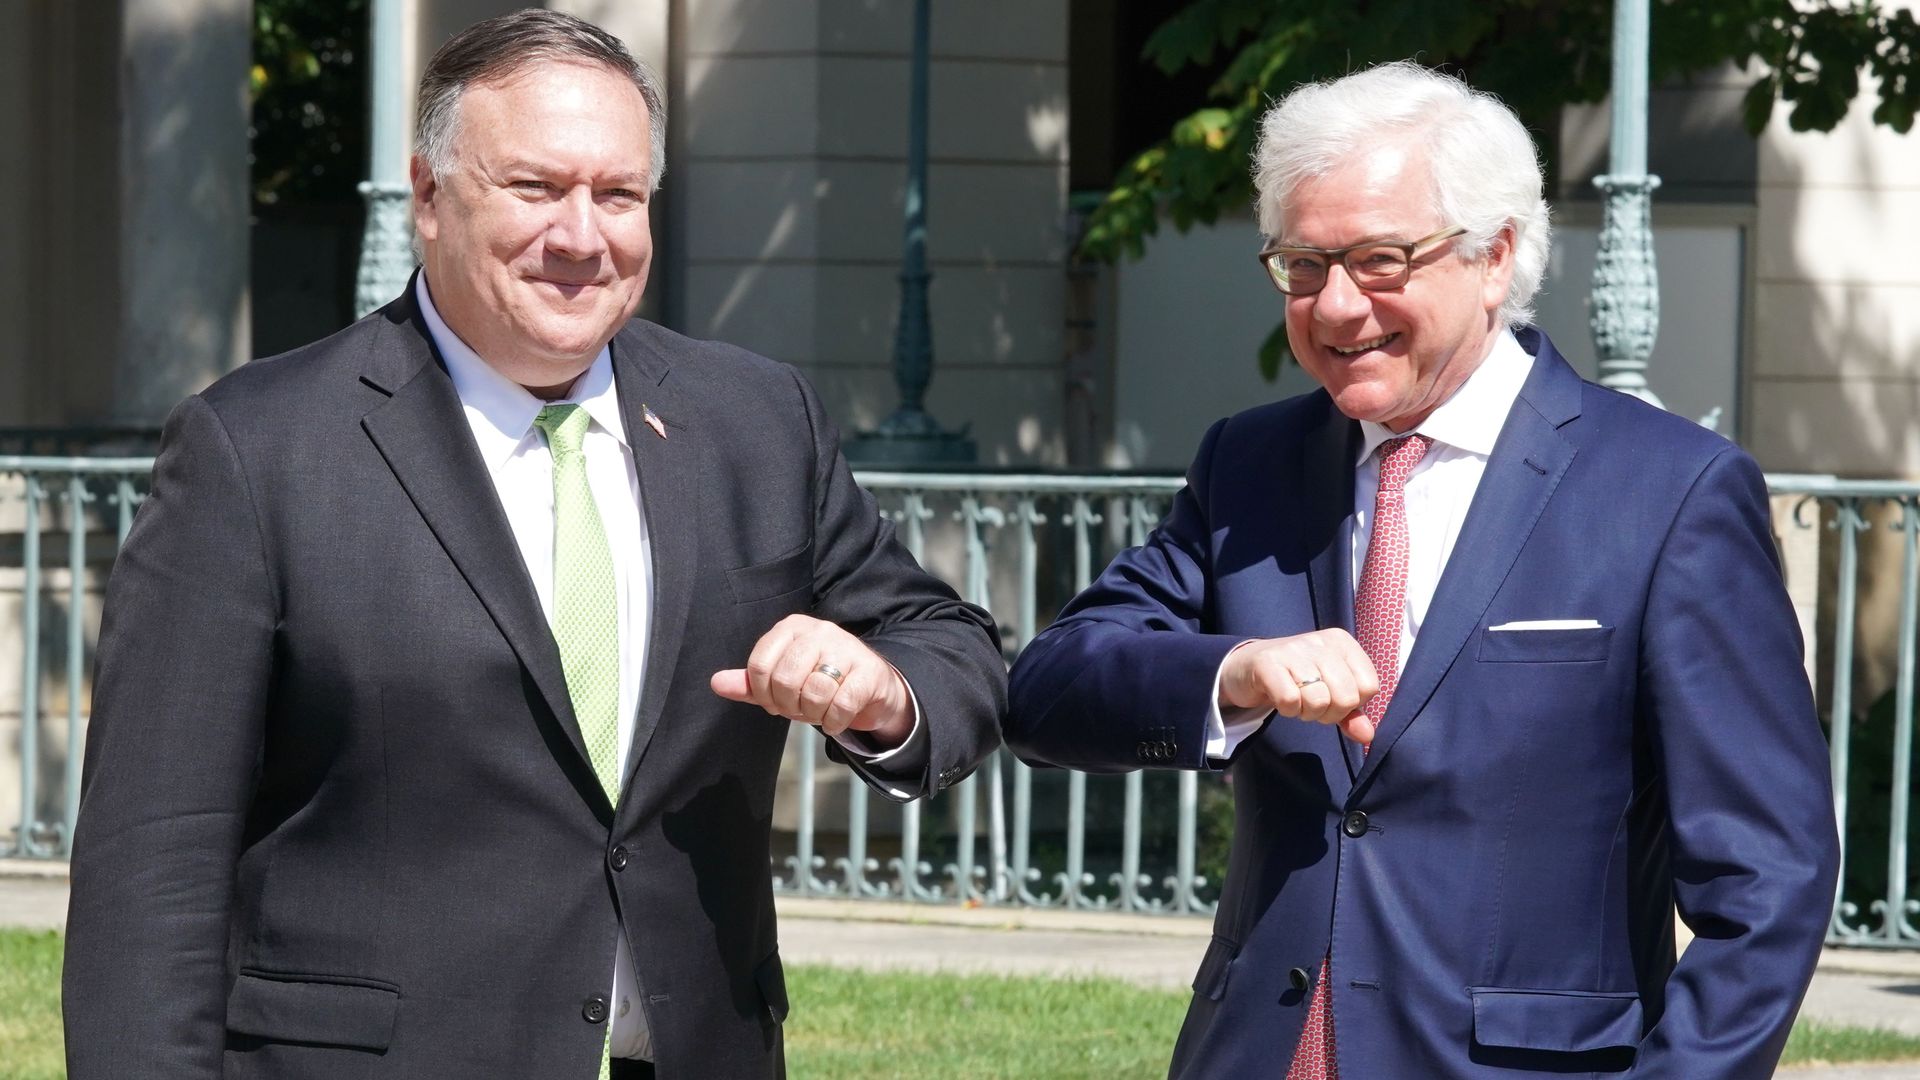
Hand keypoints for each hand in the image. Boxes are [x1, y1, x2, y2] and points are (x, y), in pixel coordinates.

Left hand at [711, 614, 913, 745]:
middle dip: (788, 705)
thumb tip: (716, 683)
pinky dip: (834, 722)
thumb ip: (750, 682)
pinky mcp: (868, 671)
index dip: (763, 694)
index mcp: (792, 628)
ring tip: (819, 712)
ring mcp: (847, 648)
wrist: (870, 686)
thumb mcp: (781, 680)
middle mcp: (819, 631)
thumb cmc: (818, 681)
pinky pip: (841, 704)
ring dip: (813, 715)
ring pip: (814, 692)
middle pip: (785, 678)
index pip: (760, 665)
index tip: (774, 702)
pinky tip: (836, 720)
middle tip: (798, 709)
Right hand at [1219, 629, 1380, 745]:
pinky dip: (1287, 710)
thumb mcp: (1330, 692)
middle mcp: (1320, 641)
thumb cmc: (1296, 680)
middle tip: (1312, 705)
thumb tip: (1367, 736)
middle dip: (1330, 714)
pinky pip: (1290, 700)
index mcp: (1342, 642)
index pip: (1369, 686)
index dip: (1351, 704)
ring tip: (1297, 702)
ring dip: (1307, 713)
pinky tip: (1281, 700)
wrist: (1247, 667)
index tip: (1332, 698)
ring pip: (1319, 700)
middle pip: (1346, 697)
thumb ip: (1351, 713)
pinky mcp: (1267, 662)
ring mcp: (1293, 649)